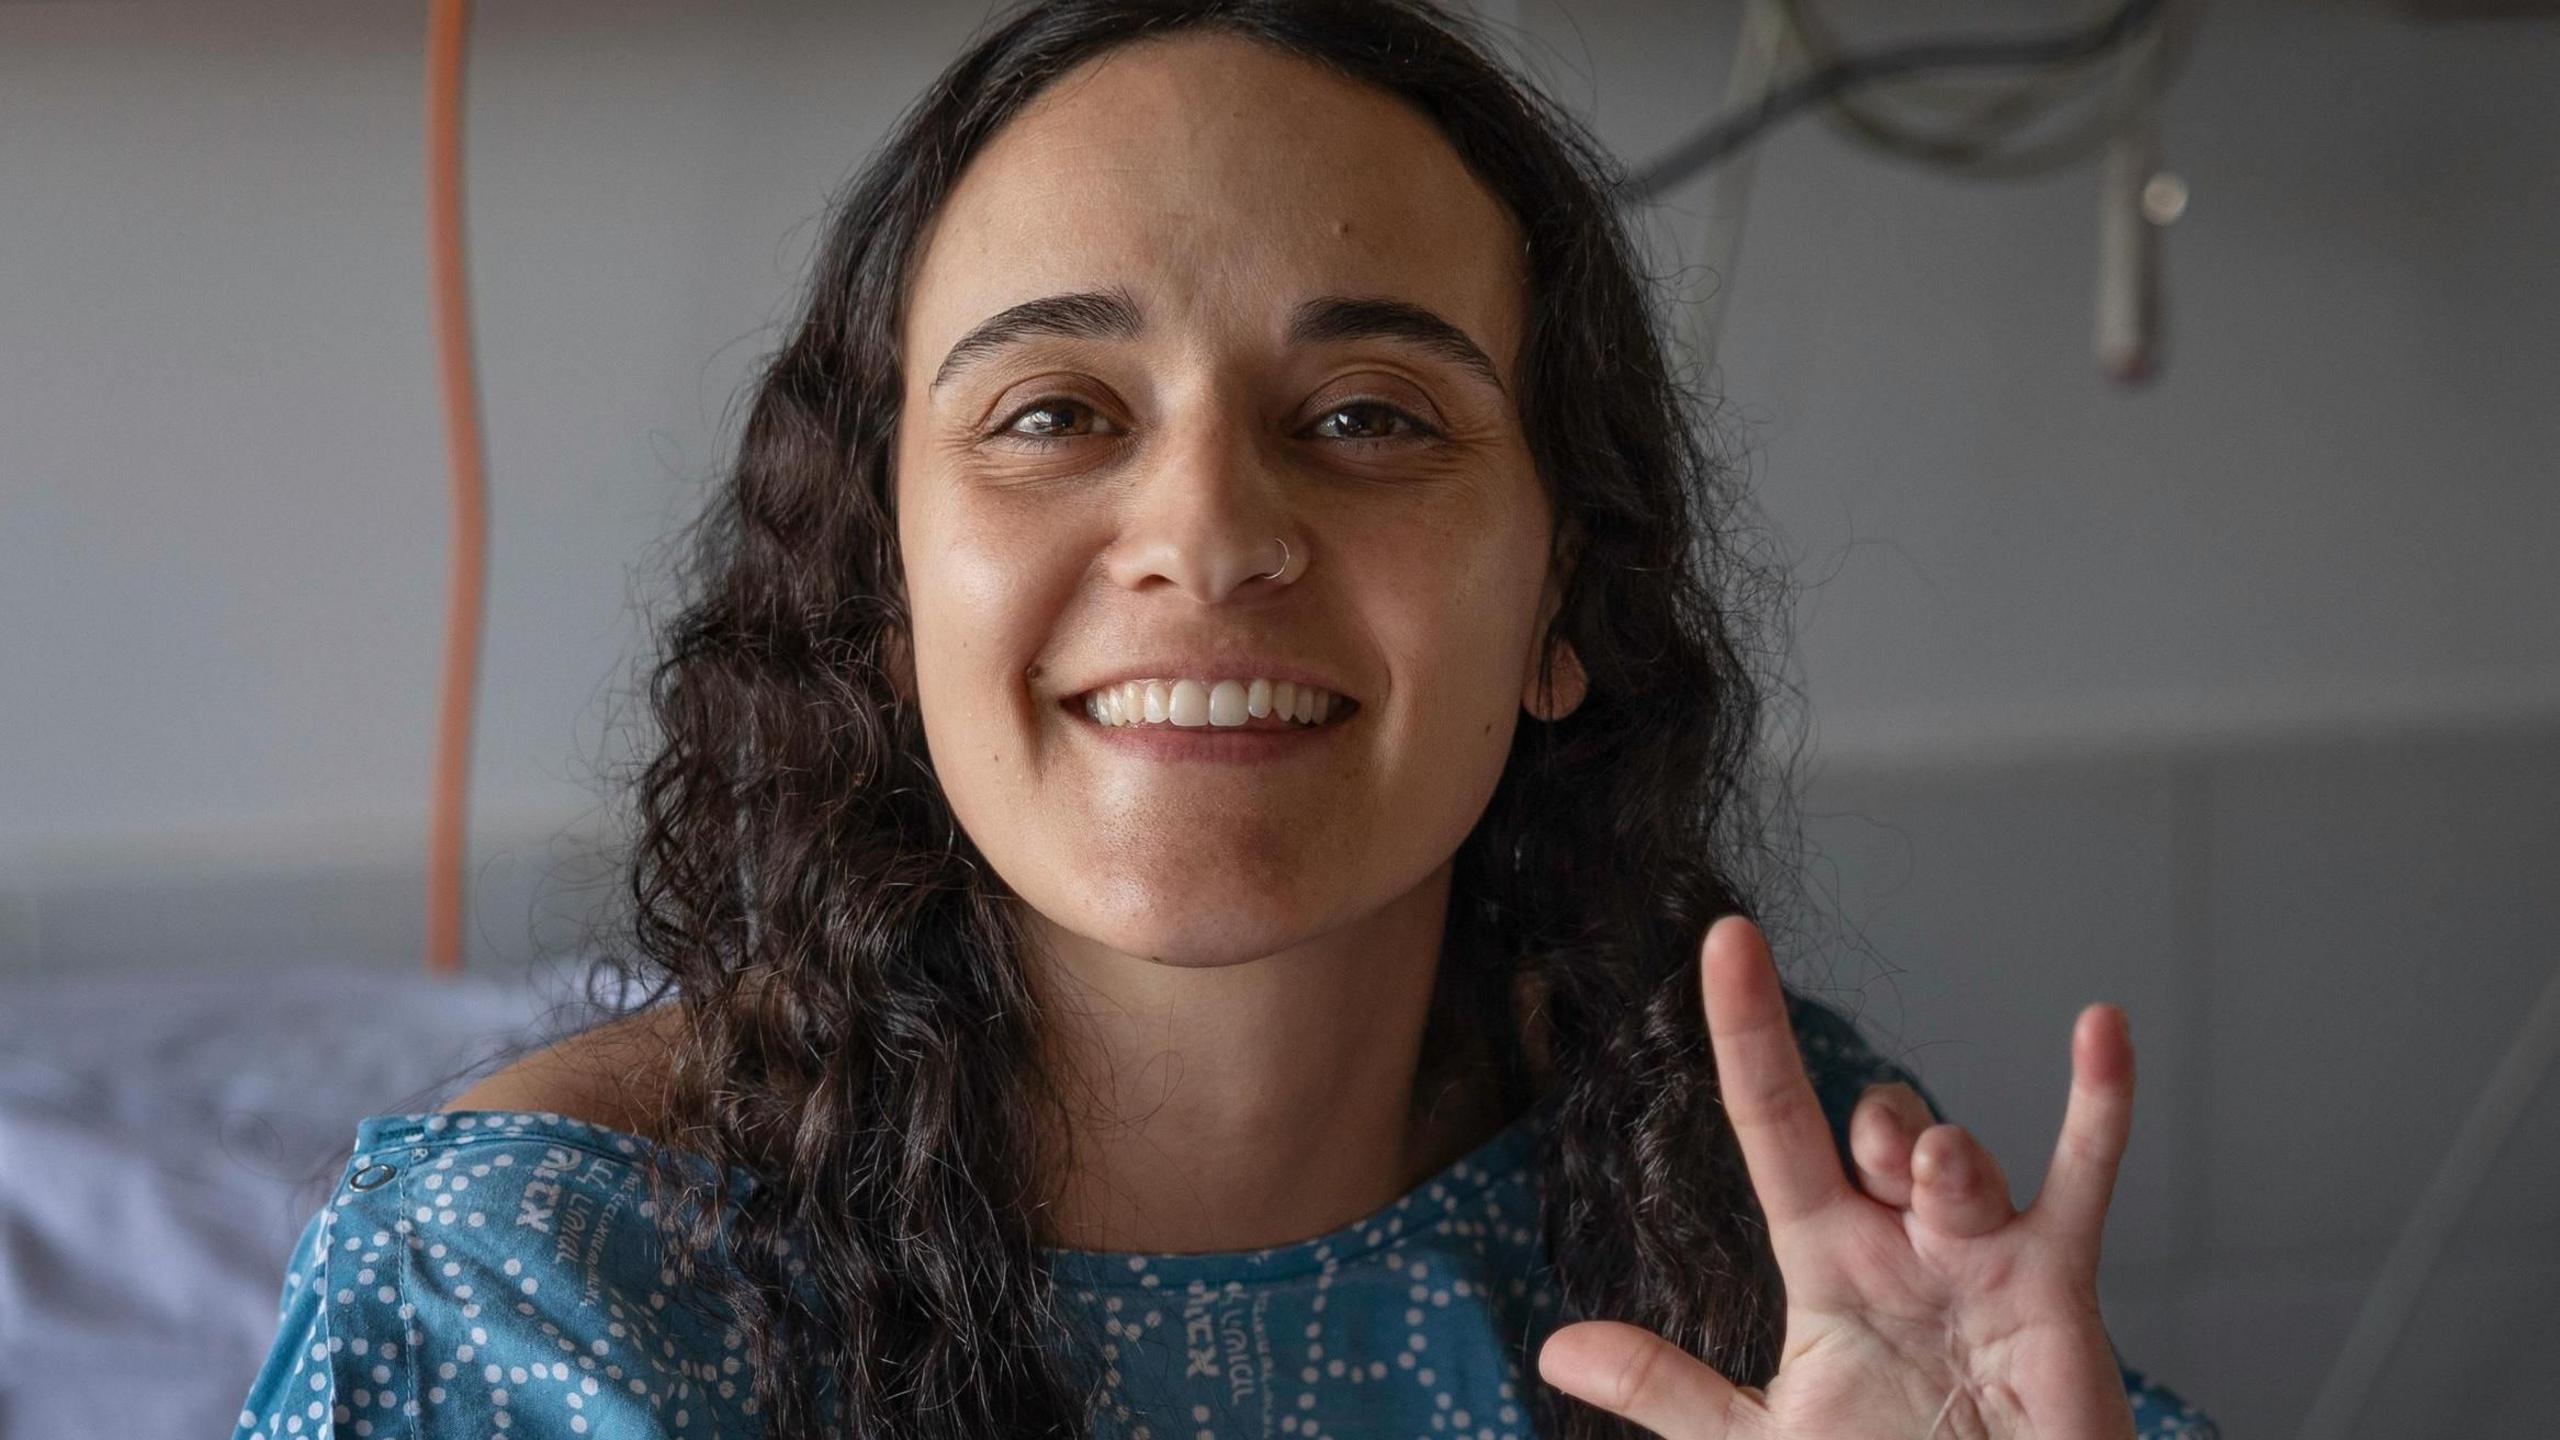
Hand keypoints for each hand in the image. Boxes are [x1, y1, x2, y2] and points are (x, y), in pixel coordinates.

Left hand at [1536, 915, 2139, 1439]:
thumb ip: (1665, 1388)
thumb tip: (1555, 1350)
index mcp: (1826, 1260)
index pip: (1773, 1122)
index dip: (1749, 1033)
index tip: (1726, 938)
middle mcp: (1901, 1241)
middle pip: (1876, 1127)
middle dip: (1873, 1126)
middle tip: (1877, 1172)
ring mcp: (1982, 1255)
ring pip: (1955, 1153)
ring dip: (1942, 1158)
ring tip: (1936, 1187)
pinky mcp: (2057, 1286)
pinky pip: (2083, 1177)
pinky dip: (2100, 1105)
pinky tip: (2100, 1029)